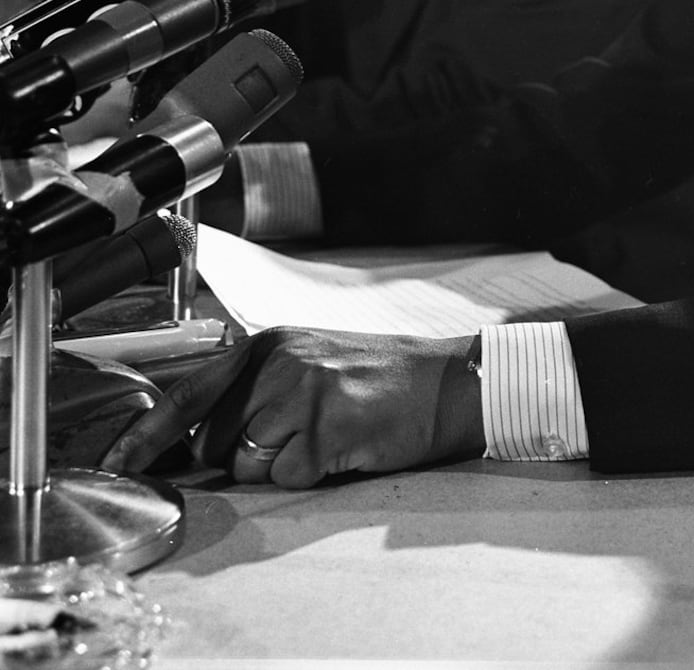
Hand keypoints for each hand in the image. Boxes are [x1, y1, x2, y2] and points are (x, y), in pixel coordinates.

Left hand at [99, 327, 485, 487]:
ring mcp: (301, 397)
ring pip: (248, 465)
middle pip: (216, 441)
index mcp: (268, 344)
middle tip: (300, 429)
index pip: (188, 394)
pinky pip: (287, 479)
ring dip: (282, 464)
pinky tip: (343, 444)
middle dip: (246, 450)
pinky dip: (312, 474)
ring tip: (326, 433)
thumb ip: (254, 388)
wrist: (445, 381)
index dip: (145, 435)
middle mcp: (278, 365)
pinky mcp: (325, 431)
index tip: (117, 462)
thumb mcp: (308, 360)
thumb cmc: (378, 376)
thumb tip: (193, 439)